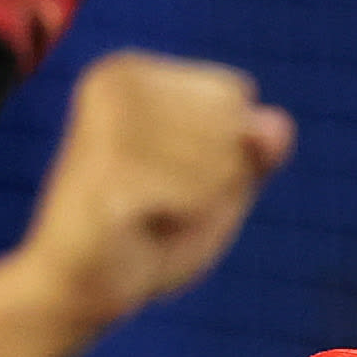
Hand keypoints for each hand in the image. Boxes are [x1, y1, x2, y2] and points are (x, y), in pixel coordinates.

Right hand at [12, 49, 293, 330]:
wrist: (80, 286)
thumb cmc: (151, 233)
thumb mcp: (218, 187)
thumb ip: (255, 151)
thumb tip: (276, 126)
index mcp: (132, 70)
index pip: (235, 94)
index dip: (226, 150)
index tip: (172, 174)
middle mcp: (114, 80)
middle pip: (230, 123)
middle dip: (215, 177)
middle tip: (161, 200)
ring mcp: (106, 122)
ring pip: (218, 158)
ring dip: (198, 203)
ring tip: (150, 212)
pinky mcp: (107, 170)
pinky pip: (196, 194)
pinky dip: (183, 221)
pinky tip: (141, 226)